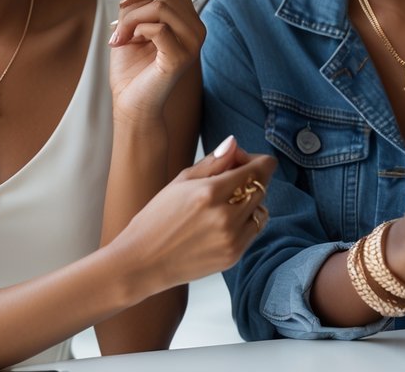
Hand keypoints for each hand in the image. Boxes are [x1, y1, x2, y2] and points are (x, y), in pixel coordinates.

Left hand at [108, 0, 204, 121]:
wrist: (131, 104)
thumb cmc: (131, 69)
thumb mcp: (131, 26)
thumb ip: (137, 5)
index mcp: (188, 20)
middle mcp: (196, 30)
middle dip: (135, 1)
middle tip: (118, 23)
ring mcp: (192, 44)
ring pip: (162, 6)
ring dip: (131, 18)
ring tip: (119, 36)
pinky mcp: (181, 59)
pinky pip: (158, 29)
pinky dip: (136, 31)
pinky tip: (126, 43)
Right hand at [113, 136, 276, 294]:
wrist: (142, 262)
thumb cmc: (157, 218)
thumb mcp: (180, 181)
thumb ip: (213, 162)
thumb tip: (235, 143)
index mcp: (210, 192)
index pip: (259, 169)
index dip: (256, 161)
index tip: (243, 161)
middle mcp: (225, 216)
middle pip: (262, 187)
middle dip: (252, 179)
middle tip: (230, 181)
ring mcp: (232, 239)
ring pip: (261, 209)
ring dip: (250, 202)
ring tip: (224, 204)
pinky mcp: (234, 256)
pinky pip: (254, 230)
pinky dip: (245, 222)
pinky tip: (223, 222)